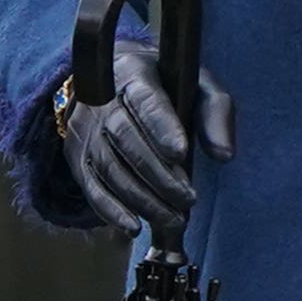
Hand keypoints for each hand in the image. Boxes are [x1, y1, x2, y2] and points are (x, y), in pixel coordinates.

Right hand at [58, 42, 231, 241]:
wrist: (114, 83)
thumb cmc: (167, 87)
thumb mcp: (197, 86)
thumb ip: (216, 113)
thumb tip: (224, 154)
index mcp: (134, 74)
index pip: (146, 101)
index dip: (162, 127)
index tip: (181, 153)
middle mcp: (102, 101)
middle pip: (126, 139)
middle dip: (158, 174)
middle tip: (188, 199)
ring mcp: (85, 130)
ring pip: (109, 167)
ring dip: (141, 199)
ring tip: (173, 219)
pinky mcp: (78, 157)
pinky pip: (91, 187)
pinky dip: (111, 210)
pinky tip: (134, 226)